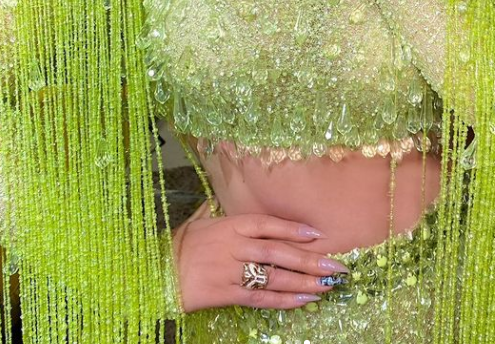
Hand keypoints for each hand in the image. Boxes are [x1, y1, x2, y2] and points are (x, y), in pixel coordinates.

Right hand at [172, 212, 348, 311]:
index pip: (268, 224)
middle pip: (278, 252)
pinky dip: (285, 299)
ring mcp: (232, 271)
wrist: (157, 272)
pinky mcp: (227, 294)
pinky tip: (304, 300)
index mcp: (231, 224)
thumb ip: (223, 207)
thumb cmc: (182, 243)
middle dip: (310, 260)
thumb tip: (234, 193)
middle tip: (336, 266)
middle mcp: (235, 246)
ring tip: (328, 285)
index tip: (317, 234)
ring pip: (274, 277)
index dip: (294, 228)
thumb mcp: (203, 217)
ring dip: (304, 282)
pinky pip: (261, 298)